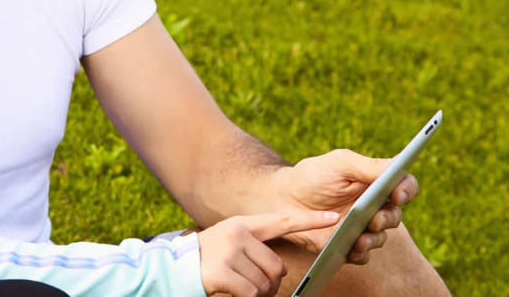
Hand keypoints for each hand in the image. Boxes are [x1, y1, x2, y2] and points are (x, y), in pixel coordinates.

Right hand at [198, 211, 338, 296]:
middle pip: (278, 267)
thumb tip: (281, 272)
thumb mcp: (230, 243)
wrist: (174, 267)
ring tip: (240, 288)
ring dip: (258, 294)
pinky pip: (251, 293)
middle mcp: (237, 233)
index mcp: (243, 224)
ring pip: (266, 284)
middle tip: (255, 286)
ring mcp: (229, 251)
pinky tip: (232, 292)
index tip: (334, 219)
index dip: (309, 221)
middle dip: (272, 284)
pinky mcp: (222, 271)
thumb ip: (254, 247)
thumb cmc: (209, 260)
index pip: (282, 221)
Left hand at [270, 149, 419, 263]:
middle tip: (374, 218)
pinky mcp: (348, 245)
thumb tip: (398, 166)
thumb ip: (368, 166)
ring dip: (375, 238)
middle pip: (395, 215)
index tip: (398, 194)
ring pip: (381, 237)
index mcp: (375, 183)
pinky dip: (361, 252)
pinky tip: (352, 248)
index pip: (403, 186)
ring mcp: (362, 227)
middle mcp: (373, 206)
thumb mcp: (339, 163)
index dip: (407, 190)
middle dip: (387, 218)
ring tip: (361, 237)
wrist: (283, 198)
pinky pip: (363, 255)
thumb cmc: (312, 176)